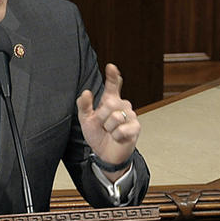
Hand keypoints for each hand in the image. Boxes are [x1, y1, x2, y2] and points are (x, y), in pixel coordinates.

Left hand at [76, 63, 139, 179]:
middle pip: (110, 103)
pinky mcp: (136, 128)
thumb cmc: (97, 134)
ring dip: (108, 128)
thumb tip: (86, 92)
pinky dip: (115, 136)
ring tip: (110, 132)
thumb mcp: (85, 120)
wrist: (105, 153)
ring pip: (116, 117)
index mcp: (110, 100)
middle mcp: (122, 105)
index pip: (112, 86)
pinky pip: (121, 129)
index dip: (112, 76)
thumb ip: (84, 105)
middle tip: (102, 125)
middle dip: (101, 116)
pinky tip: (117, 138)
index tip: (111, 67)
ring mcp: (131, 116)